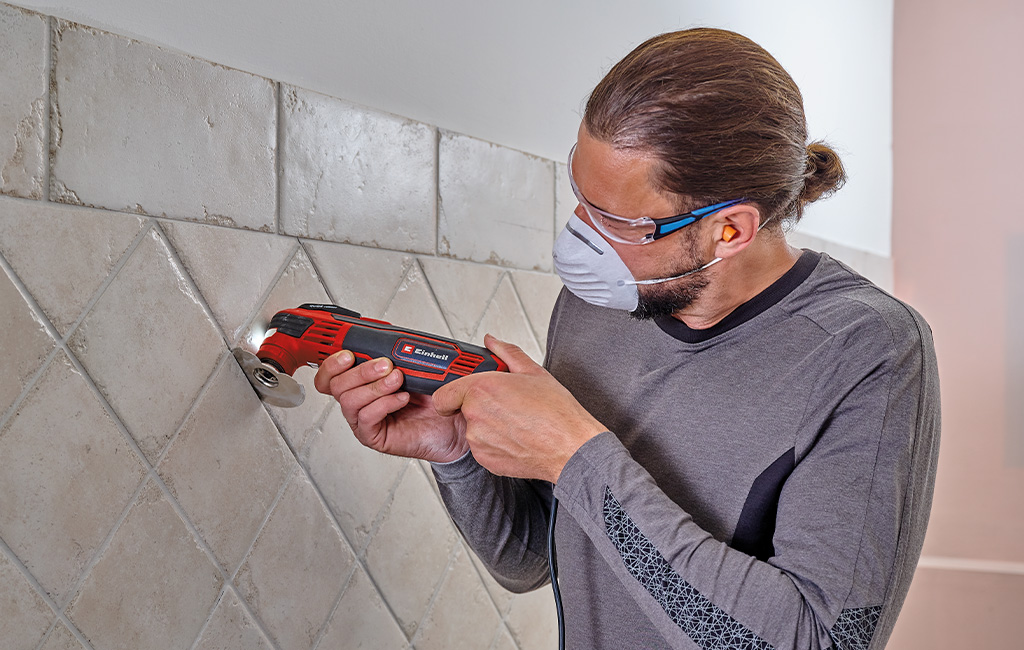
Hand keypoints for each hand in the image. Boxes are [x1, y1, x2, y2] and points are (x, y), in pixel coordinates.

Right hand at [313, 351, 468, 462]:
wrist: (453, 423)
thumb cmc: (434, 398)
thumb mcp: (415, 368)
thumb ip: (398, 354)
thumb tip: (390, 341)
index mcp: (362, 381)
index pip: (330, 373)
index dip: (332, 363)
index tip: (349, 353)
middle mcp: (360, 400)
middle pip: (336, 385)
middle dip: (360, 371)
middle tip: (385, 365)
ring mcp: (364, 419)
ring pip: (349, 400)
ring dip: (374, 386)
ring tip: (397, 380)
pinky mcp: (374, 436)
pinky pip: (366, 418)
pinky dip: (384, 404)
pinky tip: (401, 398)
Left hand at [432, 334, 606, 482]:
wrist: (570, 446)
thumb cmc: (555, 412)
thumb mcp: (532, 371)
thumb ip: (506, 353)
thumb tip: (492, 341)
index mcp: (481, 390)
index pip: (443, 394)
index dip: (452, 394)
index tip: (461, 394)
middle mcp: (475, 416)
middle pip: (461, 410)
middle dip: (477, 407)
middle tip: (502, 405)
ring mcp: (479, 441)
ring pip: (473, 430)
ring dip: (487, 426)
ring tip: (515, 422)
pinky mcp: (486, 460)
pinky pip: (483, 449)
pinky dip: (495, 444)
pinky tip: (516, 436)